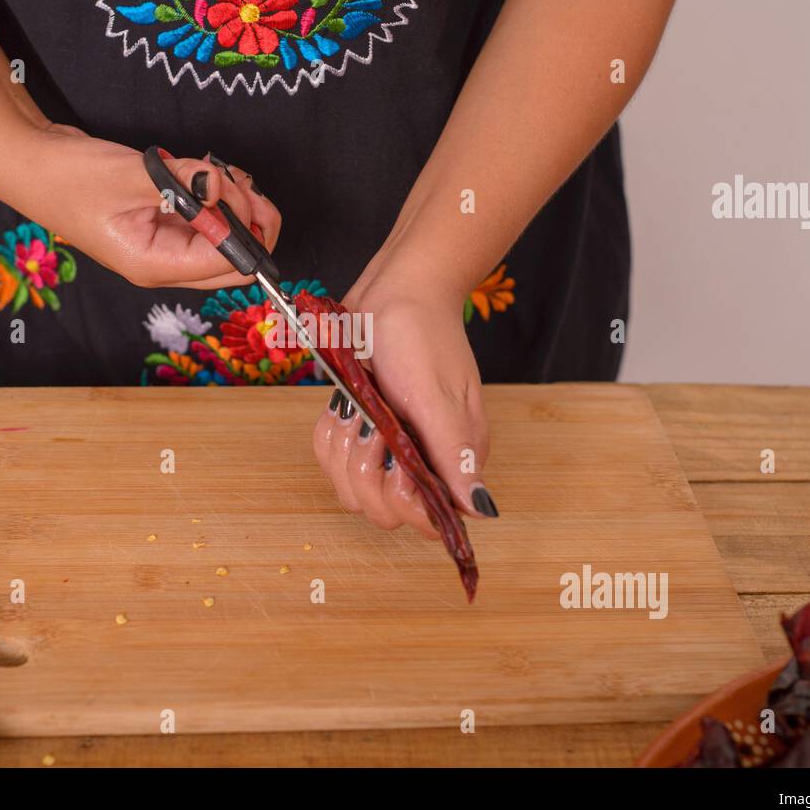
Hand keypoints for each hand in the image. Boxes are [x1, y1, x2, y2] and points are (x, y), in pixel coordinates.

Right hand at [9, 124, 279, 289]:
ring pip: (226, 236)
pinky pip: (208, 218)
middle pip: (235, 260)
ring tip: (215, 171)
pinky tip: (203, 172)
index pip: (227, 264)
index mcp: (155, 265)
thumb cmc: (68, 176)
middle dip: (250, 220)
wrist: (29, 162)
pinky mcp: (163, 223)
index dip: (244, 228)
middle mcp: (164, 262)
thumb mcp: (131, 175)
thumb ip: (183, 182)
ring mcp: (164, 244)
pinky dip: (217, 195)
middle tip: (236, 179)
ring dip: (235, 203)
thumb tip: (222, 185)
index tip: (235, 188)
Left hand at [310, 275, 497, 537]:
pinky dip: (329, 435)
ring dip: (343, 449)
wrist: (394, 289)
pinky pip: (332, 458)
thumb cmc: (422, 335)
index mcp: (453, 457)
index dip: (404, 502)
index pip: (428, 519)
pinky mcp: (360, 429)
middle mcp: (422, 458)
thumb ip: (456, 456)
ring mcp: (389, 445)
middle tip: (374, 426)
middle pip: (382, 509)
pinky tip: (341, 407)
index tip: (396, 462)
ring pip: (350, 487)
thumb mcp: (439, 397)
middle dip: (366, 470)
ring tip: (358, 410)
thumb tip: (481, 512)